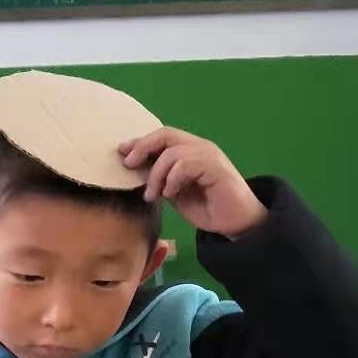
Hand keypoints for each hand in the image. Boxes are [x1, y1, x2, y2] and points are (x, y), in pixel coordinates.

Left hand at [119, 127, 266, 237]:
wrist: (236, 223)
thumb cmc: (207, 208)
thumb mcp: (175, 193)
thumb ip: (160, 179)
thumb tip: (136, 172)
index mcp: (189, 150)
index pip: (161, 137)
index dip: (139, 143)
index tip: (121, 153)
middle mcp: (199, 147)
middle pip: (164, 134)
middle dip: (142, 148)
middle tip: (129, 166)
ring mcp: (208, 155)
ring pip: (171, 152)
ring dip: (156, 175)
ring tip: (153, 195)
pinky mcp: (215, 167)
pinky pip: (185, 164)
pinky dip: (172, 179)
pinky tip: (170, 194)